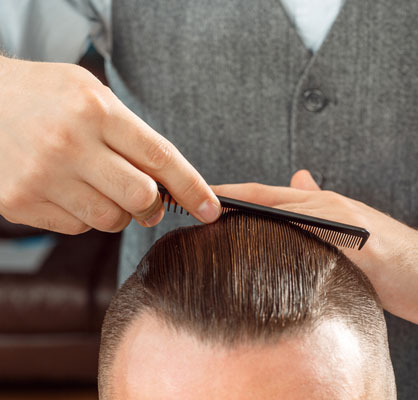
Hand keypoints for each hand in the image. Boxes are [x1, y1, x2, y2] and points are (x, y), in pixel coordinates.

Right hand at [0, 56, 219, 233]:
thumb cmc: (50, 97)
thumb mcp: (96, 96)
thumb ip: (134, 136)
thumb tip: (171, 181)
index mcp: (96, 110)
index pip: (161, 158)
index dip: (193, 188)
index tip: (212, 209)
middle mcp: (69, 144)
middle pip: (141, 198)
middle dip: (154, 207)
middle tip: (150, 201)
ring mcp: (42, 176)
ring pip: (111, 220)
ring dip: (119, 212)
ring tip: (101, 188)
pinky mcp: (20, 202)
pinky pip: (78, 228)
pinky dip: (86, 216)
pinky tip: (72, 191)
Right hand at [213, 170, 417, 327]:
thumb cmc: (410, 266)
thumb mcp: (368, 243)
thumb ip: (331, 217)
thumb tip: (297, 182)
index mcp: (326, 207)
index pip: (269, 196)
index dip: (235, 194)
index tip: (203, 195)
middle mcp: (325, 214)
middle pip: (270, 204)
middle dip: (235, 204)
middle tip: (202, 212)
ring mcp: (330, 231)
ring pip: (281, 220)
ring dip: (252, 218)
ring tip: (224, 225)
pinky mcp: (337, 251)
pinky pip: (295, 238)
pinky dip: (275, 234)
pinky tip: (270, 238)